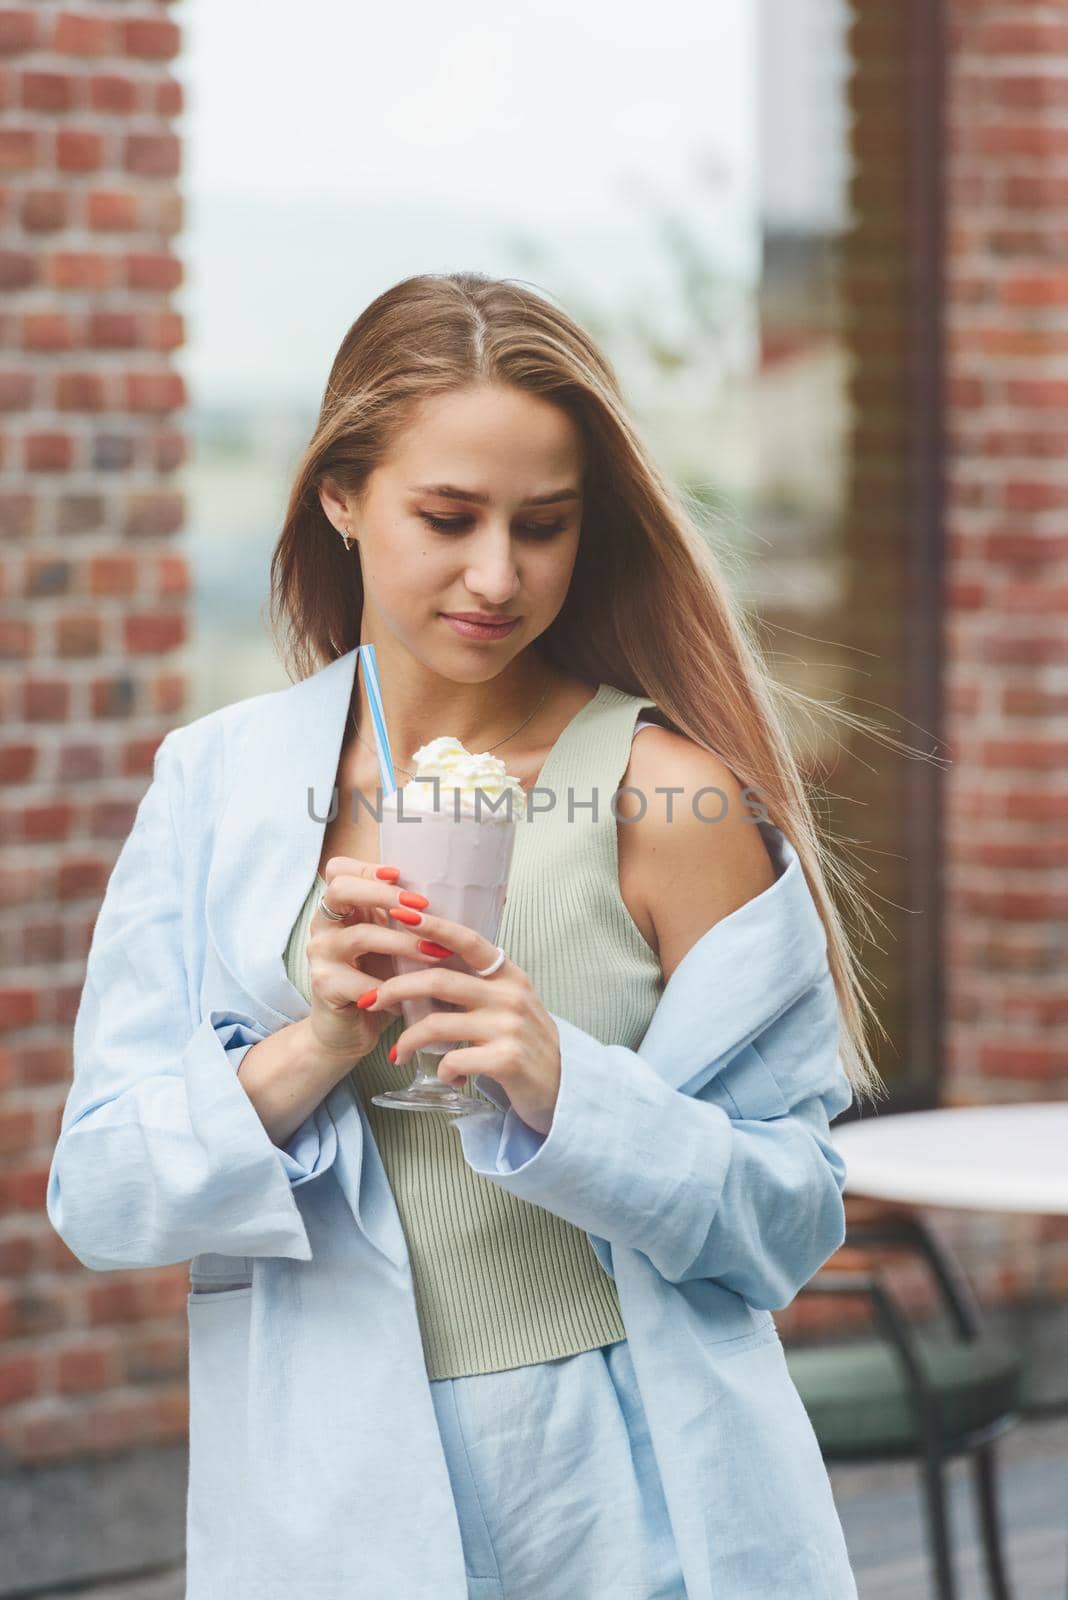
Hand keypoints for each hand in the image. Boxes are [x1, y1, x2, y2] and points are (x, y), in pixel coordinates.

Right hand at [305, 856, 452, 1064]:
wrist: (347, 1030)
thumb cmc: (377, 979)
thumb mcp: (392, 943)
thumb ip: (410, 918)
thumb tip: (475, 893)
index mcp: (339, 908)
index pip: (340, 869)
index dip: (369, 868)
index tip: (402, 874)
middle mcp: (323, 925)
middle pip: (340, 890)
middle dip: (383, 894)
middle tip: (421, 906)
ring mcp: (320, 954)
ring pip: (359, 935)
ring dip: (402, 943)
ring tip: (435, 954)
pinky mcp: (325, 985)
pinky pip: (360, 982)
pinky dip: (390, 990)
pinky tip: (410, 999)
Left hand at [357, 905, 561, 1136]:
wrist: (564, 1088)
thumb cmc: (526, 1044)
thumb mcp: (509, 1004)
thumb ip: (477, 985)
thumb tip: (427, 963)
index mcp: (509, 975)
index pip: (468, 940)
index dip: (434, 926)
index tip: (401, 914)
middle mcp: (511, 995)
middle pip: (439, 980)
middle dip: (396, 988)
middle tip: (371, 999)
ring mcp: (509, 1027)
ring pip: (438, 1024)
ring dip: (409, 1040)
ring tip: (398, 1054)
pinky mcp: (506, 1060)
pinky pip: (453, 1060)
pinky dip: (443, 1070)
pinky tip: (448, 1077)